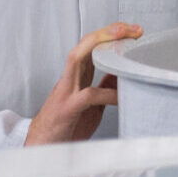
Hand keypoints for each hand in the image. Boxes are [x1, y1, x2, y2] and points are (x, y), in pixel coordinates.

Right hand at [26, 22, 139, 145]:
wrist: (43, 146)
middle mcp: (70, 78)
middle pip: (86, 44)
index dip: (112, 35)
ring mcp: (66, 91)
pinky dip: (107, 93)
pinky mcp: (66, 108)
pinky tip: (121, 95)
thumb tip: (123, 74)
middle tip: (134, 29)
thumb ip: (105, 88)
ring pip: (78, 58)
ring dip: (100, 44)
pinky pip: (88, 95)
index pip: (92, 46)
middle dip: (109, 32)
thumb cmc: (67, 125)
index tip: (134, 31)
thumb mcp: (92, 104)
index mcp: (77, 76)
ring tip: (123, 39)